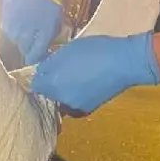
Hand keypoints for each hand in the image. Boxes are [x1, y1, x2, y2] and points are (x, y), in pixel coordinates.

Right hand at [2, 0, 63, 64]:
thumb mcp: (56, 16)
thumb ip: (51, 33)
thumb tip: (46, 48)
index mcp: (43, 32)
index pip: (36, 55)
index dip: (36, 58)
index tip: (36, 58)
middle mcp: (27, 33)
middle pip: (24, 50)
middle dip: (28, 48)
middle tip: (32, 40)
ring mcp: (15, 28)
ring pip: (16, 42)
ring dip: (21, 38)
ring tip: (26, 26)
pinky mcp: (5, 22)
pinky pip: (9, 32)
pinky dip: (14, 30)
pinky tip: (19, 20)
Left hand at [31, 33, 159, 113]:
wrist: (124, 63)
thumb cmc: (96, 51)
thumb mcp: (69, 50)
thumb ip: (50, 63)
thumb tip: (40, 71)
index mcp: (53, 84)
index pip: (35, 84)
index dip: (39, 76)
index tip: (44, 68)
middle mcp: (61, 100)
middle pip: (48, 93)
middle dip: (51, 84)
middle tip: (61, 70)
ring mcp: (75, 107)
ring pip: (62, 99)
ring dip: (64, 91)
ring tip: (75, 78)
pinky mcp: (87, 110)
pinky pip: (74, 103)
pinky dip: (76, 96)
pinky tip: (84, 85)